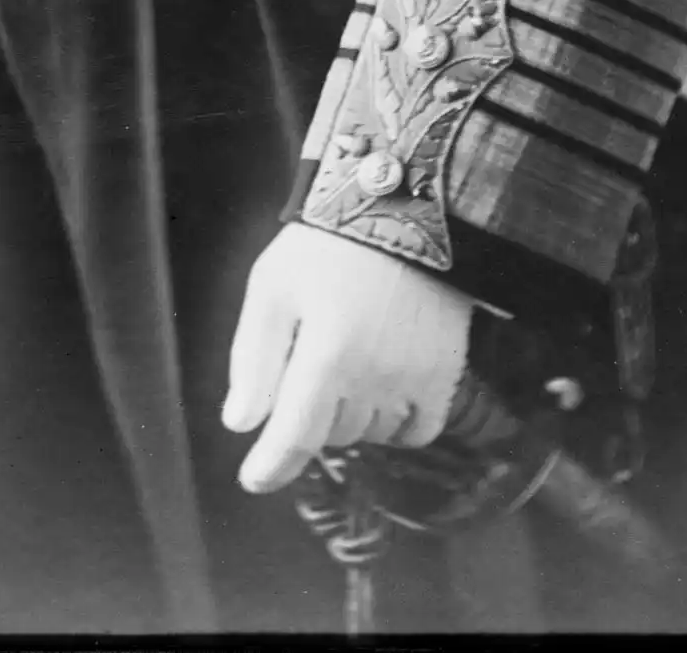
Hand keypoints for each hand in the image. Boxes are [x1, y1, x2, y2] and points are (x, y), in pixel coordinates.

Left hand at [222, 221, 472, 493]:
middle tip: (307, 369)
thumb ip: (253, 357)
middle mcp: (374, 375)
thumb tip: (241, 424)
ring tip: (346, 364)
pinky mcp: (445, 374)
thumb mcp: (272, 285)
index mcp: (327, 352)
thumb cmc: (328, 244)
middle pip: (330, 435)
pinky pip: (417, 431)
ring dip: (349, 417)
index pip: (295, 437)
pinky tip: (382, 391)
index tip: (254, 479)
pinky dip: (395, 424)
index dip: (271, 466)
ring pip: (370, 433)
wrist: (407, 208)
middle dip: (309, 416)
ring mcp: (414, 378)